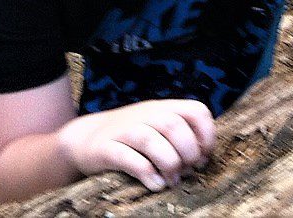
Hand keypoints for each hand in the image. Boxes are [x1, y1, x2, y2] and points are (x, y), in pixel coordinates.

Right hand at [58, 99, 215, 191]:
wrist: (85, 138)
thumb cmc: (130, 137)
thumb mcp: (156, 128)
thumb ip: (179, 136)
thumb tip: (203, 158)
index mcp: (162, 108)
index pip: (196, 110)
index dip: (206, 135)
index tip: (203, 157)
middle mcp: (145, 114)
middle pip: (173, 125)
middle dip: (187, 152)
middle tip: (186, 171)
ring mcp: (123, 130)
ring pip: (151, 139)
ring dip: (168, 163)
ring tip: (172, 180)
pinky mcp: (106, 149)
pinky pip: (128, 158)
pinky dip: (146, 173)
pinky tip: (155, 184)